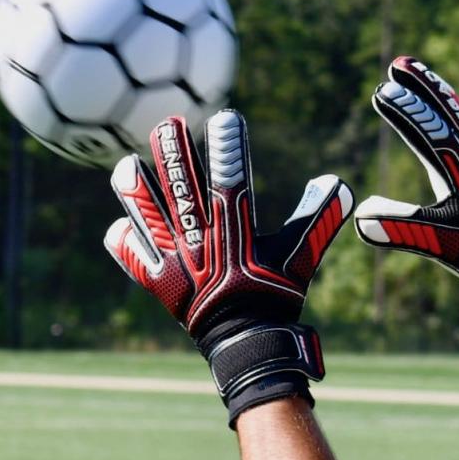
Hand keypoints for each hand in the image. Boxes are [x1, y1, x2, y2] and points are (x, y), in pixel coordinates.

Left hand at [104, 112, 353, 424]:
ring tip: (126, 165)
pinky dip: (126, 243)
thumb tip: (340, 182)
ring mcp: (177, 260)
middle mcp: (201, 239)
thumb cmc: (276, 295)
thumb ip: (318, 218)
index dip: (229, 146)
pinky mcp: (160, 282)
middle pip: (183, 187)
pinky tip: (119, 228)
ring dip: (137, 190)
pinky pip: (136, 258)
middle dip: (174, 153)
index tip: (226, 117)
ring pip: (148, 216)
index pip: (231, 178)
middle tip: (167, 124)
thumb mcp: (301, 256)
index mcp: (235, 229)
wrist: (247, 342)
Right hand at [354, 56, 458, 345]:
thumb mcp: (435, 242)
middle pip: (445, 111)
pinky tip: (443, 106)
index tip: (382, 90)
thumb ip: (399, 229)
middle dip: (422, 85)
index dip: (405, 110)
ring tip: (417, 72)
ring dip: (436, 91)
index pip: (428, 131)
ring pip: (457, 113)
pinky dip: (450, 107)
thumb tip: (360, 216)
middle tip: (399, 62)